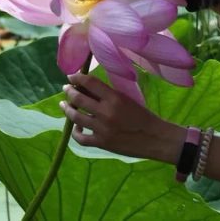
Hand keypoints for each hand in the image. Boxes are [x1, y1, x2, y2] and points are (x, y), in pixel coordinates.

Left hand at [59, 73, 184, 162]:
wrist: (155, 138)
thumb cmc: (143, 116)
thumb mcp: (127, 99)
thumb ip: (109, 94)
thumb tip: (88, 88)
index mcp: (115, 98)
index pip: (90, 83)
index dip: (77, 78)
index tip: (71, 76)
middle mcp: (106, 112)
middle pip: (78, 99)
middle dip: (69, 92)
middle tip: (66, 89)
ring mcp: (102, 129)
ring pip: (76, 117)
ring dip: (67, 109)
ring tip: (64, 105)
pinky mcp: (102, 143)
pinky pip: (81, 138)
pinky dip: (75, 132)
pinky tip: (76, 127)